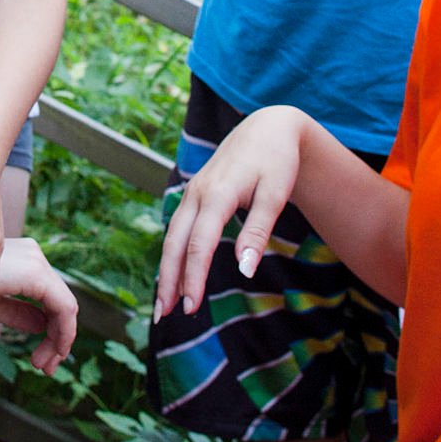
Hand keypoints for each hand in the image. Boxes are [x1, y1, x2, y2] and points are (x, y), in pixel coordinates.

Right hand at [0, 236, 76, 373]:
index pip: (50, 299)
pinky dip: (63, 333)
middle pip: (60, 303)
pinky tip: (53, 352)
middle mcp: (34, 255)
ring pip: (66, 307)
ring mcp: (36, 261)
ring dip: (60, 341)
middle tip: (43, 367)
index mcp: (23, 259)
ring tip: (42, 365)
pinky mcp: (36, 274)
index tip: (38, 360)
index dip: (53, 332)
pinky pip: (64, 307)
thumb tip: (41, 325)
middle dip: (57, 340)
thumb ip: (16, 312)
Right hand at [154, 106, 308, 317]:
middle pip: (175, 243)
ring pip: (171, 237)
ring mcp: (192, 194)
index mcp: (217, 194)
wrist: (267, 127)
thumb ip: (258, 232)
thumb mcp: (275, 194)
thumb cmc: (276, 161)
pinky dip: (173, 254)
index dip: (193, 277)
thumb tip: (246, 270)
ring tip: (164, 302)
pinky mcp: (194, 196)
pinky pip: (178, 229)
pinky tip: (174, 273)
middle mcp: (197, 194)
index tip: (192, 306)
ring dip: (166, 269)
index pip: (198, 244)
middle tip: (164, 314)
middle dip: (168, 279)